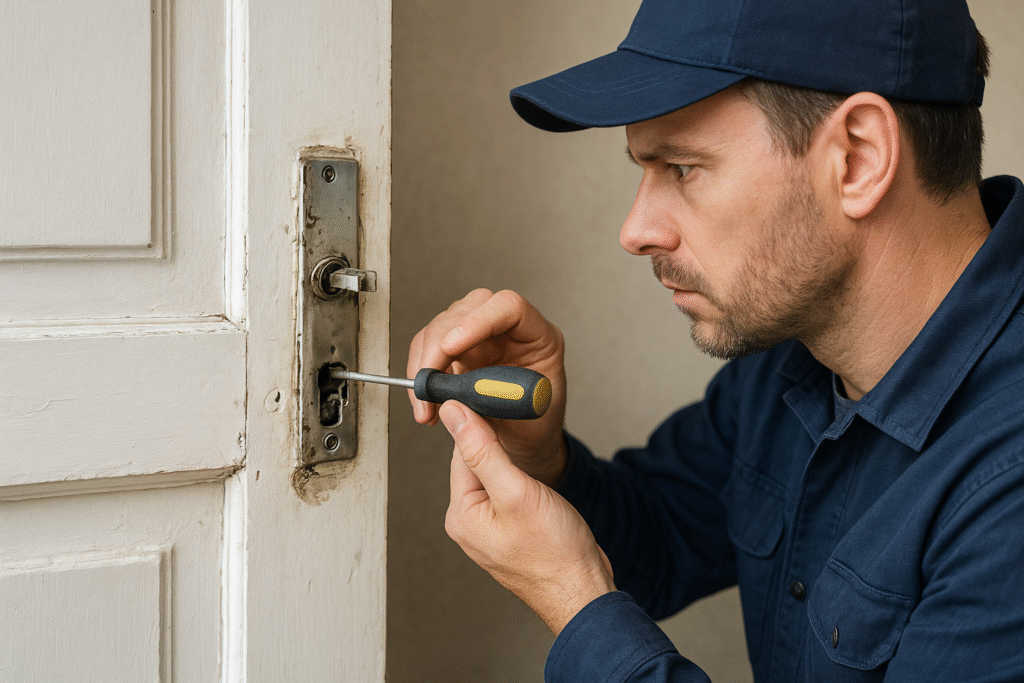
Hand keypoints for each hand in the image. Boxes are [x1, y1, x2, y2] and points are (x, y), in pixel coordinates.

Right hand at [408, 289, 567, 486]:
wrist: (526, 440)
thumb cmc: (535, 428)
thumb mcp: (525, 424)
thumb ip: (492, 408)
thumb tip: (450, 401)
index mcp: (540, 338)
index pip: (509, 307)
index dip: (478, 321)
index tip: (451, 347)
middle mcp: (509, 329)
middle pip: (466, 312)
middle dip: (438, 347)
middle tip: (428, 385)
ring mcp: (481, 335)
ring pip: (441, 326)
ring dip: (425, 364)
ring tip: (426, 403)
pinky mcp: (459, 348)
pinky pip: (429, 346)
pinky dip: (422, 373)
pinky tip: (426, 400)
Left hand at [441, 401, 615, 634]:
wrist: (583, 591)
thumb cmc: (554, 553)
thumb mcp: (516, 492)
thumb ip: (482, 451)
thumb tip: (454, 416)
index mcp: (461, 513)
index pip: (462, 451)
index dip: (484, 425)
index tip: (504, 408)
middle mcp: (469, 522)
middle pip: (477, 462)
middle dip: (501, 447)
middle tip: (526, 442)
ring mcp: (490, 528)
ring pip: (496, 476)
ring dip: (515, 465)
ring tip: (536, 472)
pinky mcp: (511, 529)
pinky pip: (509, 493)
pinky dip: (523, 482)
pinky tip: (539, 487)